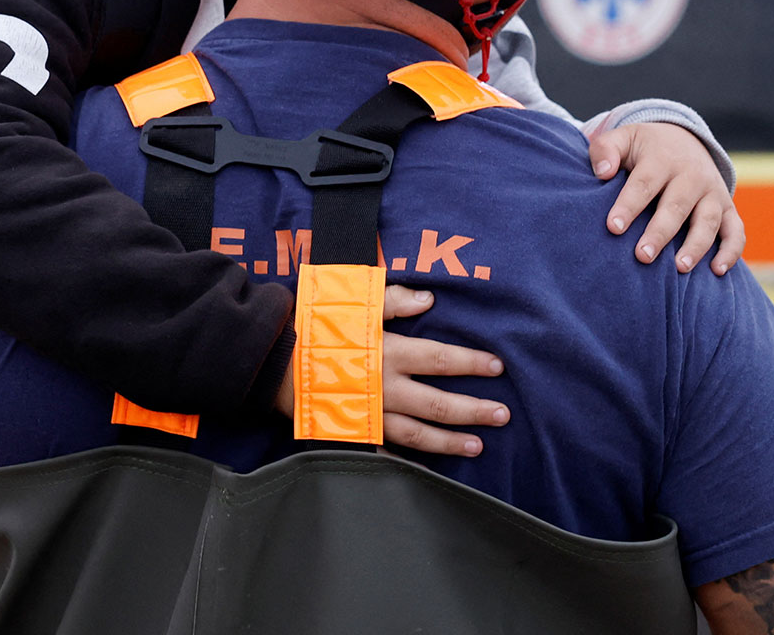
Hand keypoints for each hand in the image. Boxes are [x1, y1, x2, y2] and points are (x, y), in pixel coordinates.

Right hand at [277, 284, 509, 456]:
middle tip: (502, 414)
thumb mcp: (352, 303)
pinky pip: (386, 454)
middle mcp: (385, 388)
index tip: (496, 366)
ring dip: (450, 442)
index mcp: (389, 353)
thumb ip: (393, 300)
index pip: (441, 359)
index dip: (471, 363)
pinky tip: (429, 473)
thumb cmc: (314, 327)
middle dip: (473, 410)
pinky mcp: (355, 433)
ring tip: (477, 446)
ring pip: (419, 435)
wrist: (271, 362)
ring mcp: (371, 416)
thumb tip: (430, 300)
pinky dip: (408, 466)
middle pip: (439, 404)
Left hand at [589, 122, 745, 275]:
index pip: (644, 184)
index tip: (613, 227)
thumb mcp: (623, 139)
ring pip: (707, 220)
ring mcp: (712, 192)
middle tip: (642, 255)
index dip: (629, 205)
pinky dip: (731, 250)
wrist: (685, 140)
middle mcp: (691, 176)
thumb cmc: (644, 148)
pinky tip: (717, 271)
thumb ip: (605, 150)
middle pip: (676, 206)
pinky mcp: (728, 208)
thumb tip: (602, 173)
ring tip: (680, 268)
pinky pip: (735, 231)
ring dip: (696, 245)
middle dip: (660, 232)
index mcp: (662, 159)